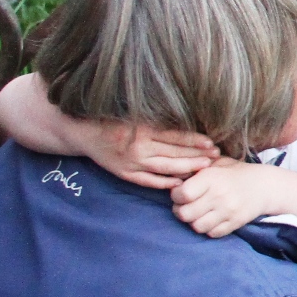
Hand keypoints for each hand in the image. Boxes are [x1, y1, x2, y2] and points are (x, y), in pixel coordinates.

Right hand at [85, 122, 219, 189]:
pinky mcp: (124, 173)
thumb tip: (184, 124)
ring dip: (187, 169)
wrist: (80, 131)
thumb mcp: (132, 114)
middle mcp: (138, 147)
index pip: (176, 136)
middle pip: (175, 154)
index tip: (211, 142)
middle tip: (216, 156)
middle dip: (197, 155)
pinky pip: (148, 181)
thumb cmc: (109, 118)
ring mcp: (131, 163)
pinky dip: (165, 182)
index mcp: (142, 130)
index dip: (195, 140)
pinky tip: (180, 182)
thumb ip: (155, 120)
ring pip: (166, 168)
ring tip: (204, 168)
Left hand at [170, 157, 279, 237]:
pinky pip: (213, 233)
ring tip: (198, 214)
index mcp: (211, 178)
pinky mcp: (236, 223)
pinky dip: (209, 229)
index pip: (182, 194)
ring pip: (197, 226)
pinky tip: (211, 220)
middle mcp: (219, 195)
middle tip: (186, 206)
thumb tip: (172, 176)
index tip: (181, 193)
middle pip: (185, 214)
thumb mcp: (216, 164)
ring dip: (194, 222)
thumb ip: (195, 169)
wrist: (265, 186)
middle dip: (181, 211)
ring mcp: (228, 211)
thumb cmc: (234, 173)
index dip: (176, 196)